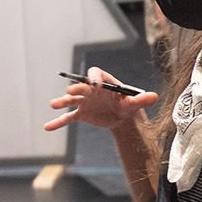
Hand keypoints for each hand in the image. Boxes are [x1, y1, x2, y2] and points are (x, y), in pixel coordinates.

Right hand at [44, 68, 158, 132]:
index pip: (96, 74)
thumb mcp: (134, 102)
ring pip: (71, 100)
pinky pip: (68, 118)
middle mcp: (90, 89)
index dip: (94, 78)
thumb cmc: (127, 104)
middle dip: (77, 88)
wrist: (121, 116)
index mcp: (104, 81)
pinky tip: (47, 127)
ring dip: (62, 101)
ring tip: (53, 104)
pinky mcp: (81, 113)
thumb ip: (142, 99)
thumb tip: (155, 96)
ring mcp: (84, 101)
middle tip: (72, 90)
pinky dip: (58, 122)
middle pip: (81, 86)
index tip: (94, 84)